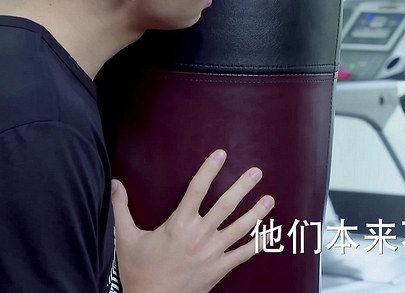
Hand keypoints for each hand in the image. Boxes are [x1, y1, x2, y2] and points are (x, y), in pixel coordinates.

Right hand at [111, 149, 274, 292]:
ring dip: (257, 212)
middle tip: (257, 171)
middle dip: (243, 186)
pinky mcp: (220, 268)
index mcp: (178, 225)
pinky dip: (259, 243)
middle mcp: (199, 235)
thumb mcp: (126, 238)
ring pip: (240, 227)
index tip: (221, 154)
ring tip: (269, 198)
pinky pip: (244, 254)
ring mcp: (212, 252)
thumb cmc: (139, 271)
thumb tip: (114, 182)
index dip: (209, 170)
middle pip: (226, 205)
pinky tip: (271, 233)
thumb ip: (122, 209)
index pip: (197, 190)